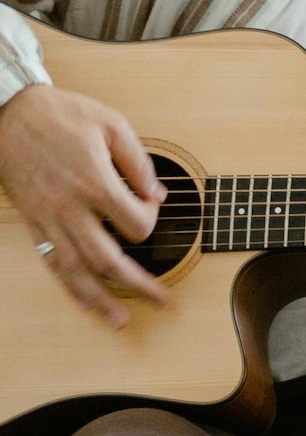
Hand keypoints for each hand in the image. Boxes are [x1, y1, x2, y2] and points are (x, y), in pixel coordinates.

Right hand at [0, 84, 168, 327]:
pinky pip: (52, 263)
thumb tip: (157, 195)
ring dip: (100, 300)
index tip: (151, 207)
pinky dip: (70, 287)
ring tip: (120, 320)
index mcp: (94, 183)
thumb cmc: (64, 116)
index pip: (134, 223)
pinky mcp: (33, 224)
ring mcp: (48, 220)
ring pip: (76, 272)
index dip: (151, 220)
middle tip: (162, 299)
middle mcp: (69, 209)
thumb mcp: (113, 126)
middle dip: (138, 284)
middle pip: (108, 260)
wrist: (10, 115)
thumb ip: (139, 163)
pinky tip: (85, 301)